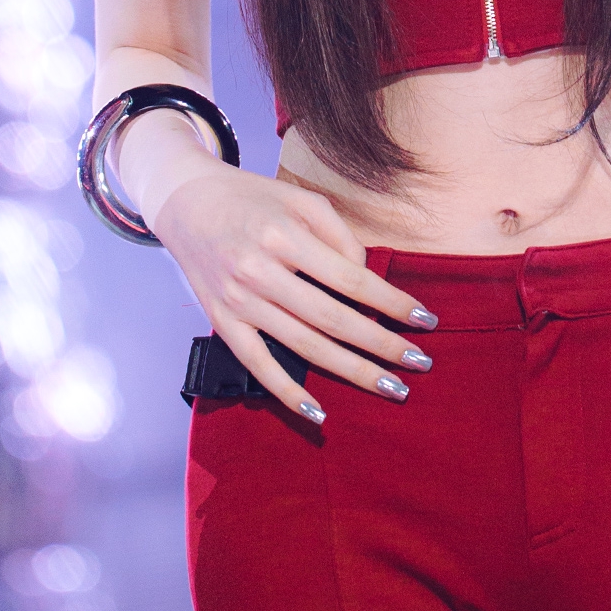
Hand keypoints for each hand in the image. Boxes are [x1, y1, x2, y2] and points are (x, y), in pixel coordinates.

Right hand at [150, 163, 437, 423]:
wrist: (185, 202)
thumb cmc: (252, 198)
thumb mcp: (300, 199)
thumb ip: (339, 235)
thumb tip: (366, 279)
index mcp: (284, 236)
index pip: (351, 279)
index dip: (392, 303)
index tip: (425, 319)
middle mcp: (260, 272)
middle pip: (334, 319)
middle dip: (382, 344)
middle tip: (420, 363)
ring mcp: (239, 301)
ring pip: (305, 347)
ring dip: (353, 371)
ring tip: (392, 387)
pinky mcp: (222, 322)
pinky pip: (258, 364)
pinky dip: (287, 392)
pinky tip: (319, 413)